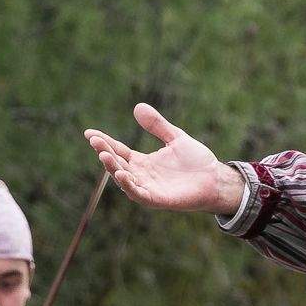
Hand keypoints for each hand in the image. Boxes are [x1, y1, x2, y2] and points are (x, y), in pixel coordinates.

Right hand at [84, 103, 244, 214]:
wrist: (216, 179)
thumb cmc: (197, 162)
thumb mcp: (175, 138)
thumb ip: (158, 125)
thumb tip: (138, 107)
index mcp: (143, 162)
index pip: (118, 150)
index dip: (104, 142)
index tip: (89, 133)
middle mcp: (141, 175)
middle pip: (117, 163)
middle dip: (105, 153)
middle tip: (95, 141)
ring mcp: (148, 188)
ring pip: (124, 179)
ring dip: (113, 168)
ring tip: (104, 155)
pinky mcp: (158, 199)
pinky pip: (138, 194)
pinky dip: (129, 185)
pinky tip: (122, 174)